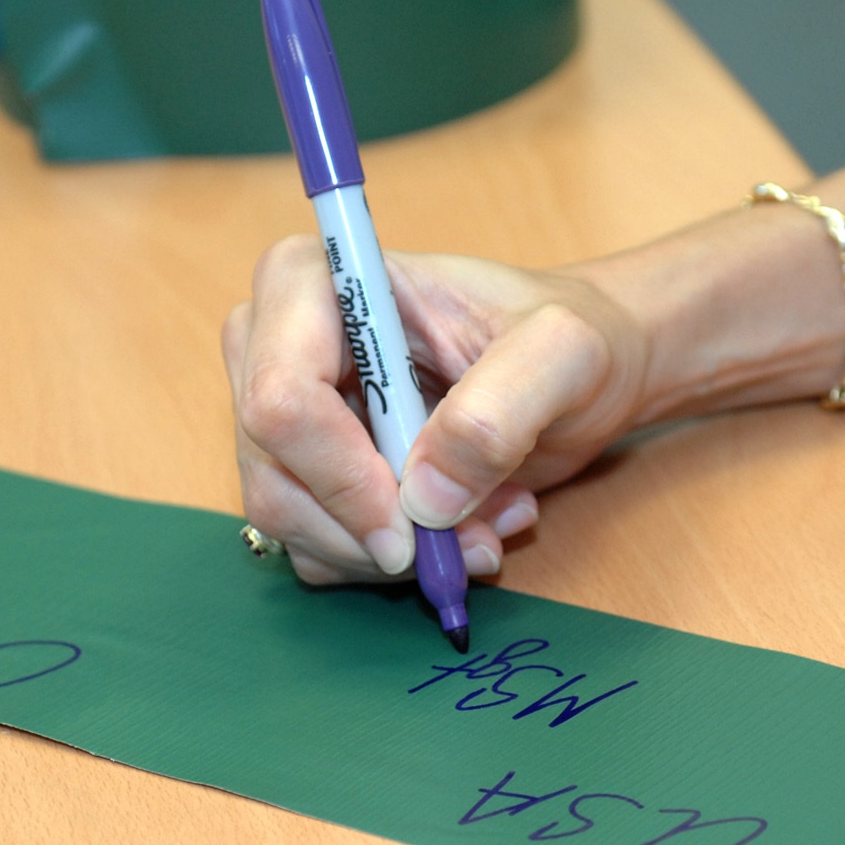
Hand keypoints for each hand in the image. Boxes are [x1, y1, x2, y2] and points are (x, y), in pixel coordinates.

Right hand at [222, 237, 649, 584]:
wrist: (572, 371)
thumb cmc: (563, 338)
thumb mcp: (562, 351)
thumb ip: (500, 410)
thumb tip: (424, 498)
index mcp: (315, 282)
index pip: (281, 396)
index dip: (341, 475)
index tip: (416, 523)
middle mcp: (274, 341)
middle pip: (273, 470)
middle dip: (372, 527)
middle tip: (471, 540)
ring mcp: (280, 411)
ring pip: (288, 518)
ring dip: (392, 551)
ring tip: (485, 524)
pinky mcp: (301, 470)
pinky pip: (314, 546)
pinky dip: (388, 562)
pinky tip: (457, 529)